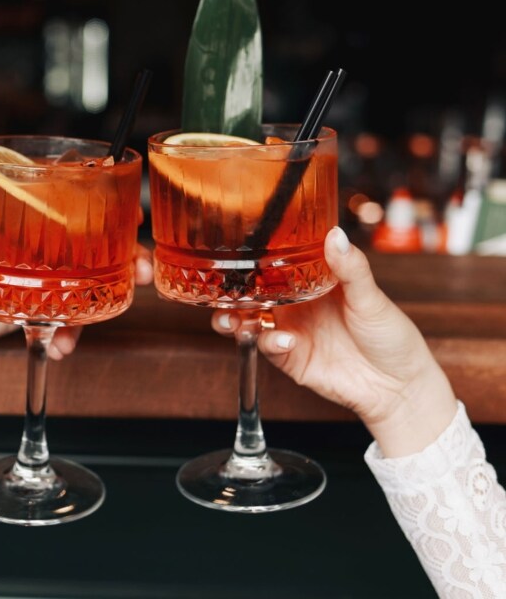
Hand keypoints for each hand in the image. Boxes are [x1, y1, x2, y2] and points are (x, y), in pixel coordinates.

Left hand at [0, 219, 153, 359]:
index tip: (132, 218)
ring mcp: (39, 281)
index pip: (72, 205)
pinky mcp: (32, 312)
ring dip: (106, 300)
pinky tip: (61, 347)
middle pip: (94, 247)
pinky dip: (67, 336)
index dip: (109, 209)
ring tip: (104, 317)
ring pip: (86, 286)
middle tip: (142, 271)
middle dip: (126, 258)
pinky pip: (61, 322)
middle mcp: (38, 248)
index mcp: (20, 219)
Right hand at [211, 226, 456, 456]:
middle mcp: (296, 305)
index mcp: (311, 282)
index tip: (238, 249)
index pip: (275, 265)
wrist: (400, 387)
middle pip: (252, 293)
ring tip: (232, 318)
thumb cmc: (391, 337)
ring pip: (248, 320)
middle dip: (231, 291)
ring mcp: (290, 331)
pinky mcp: (290, 358)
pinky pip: (267, 347)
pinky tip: (285, 339)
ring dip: (233, 318)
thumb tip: (335, 234)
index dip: (254, 258)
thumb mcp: (372, 297)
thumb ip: (350, 268)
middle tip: (223, 288)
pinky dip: (269, 342)